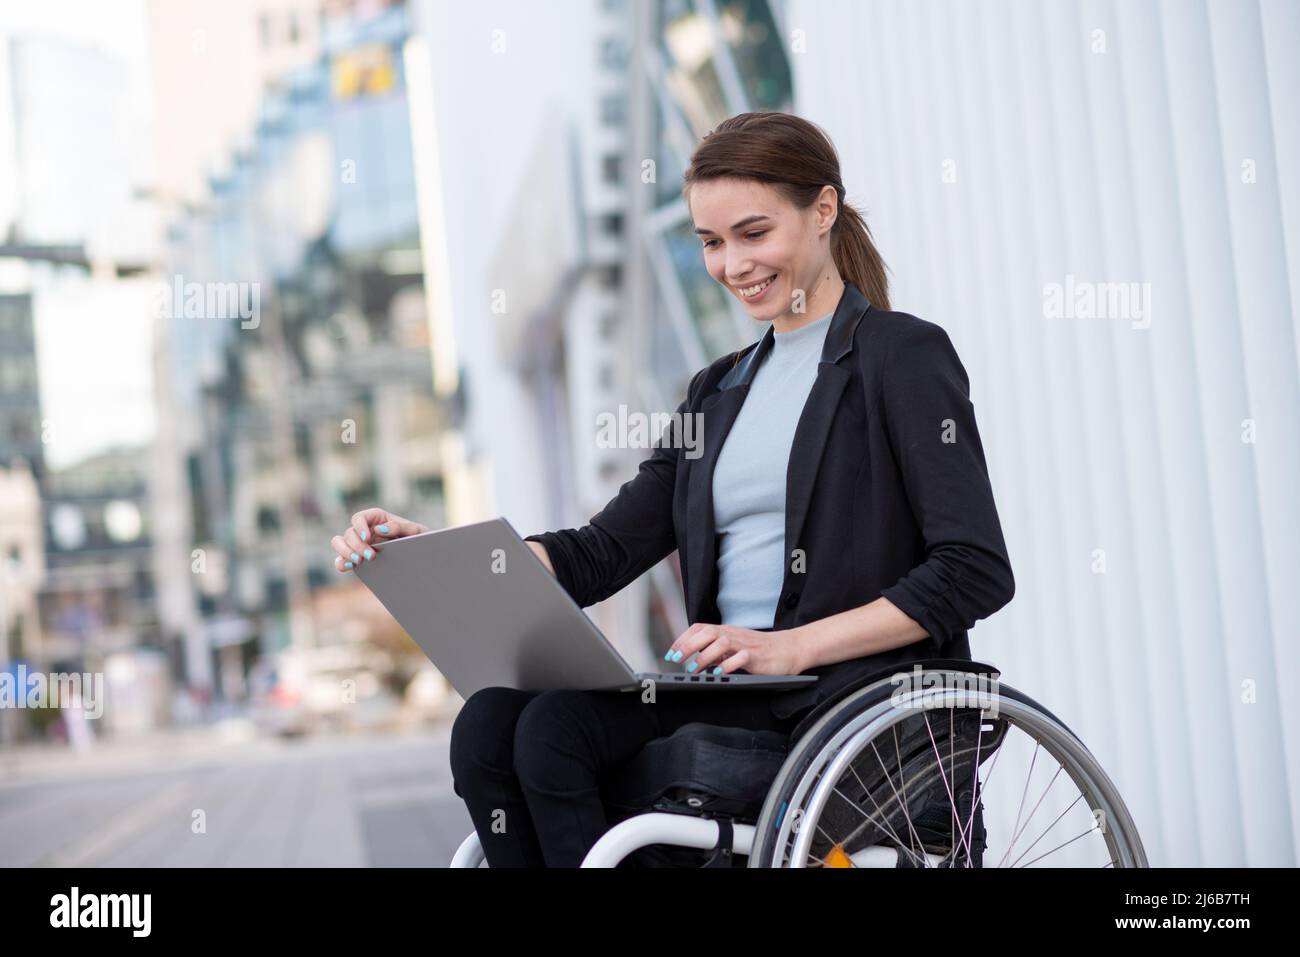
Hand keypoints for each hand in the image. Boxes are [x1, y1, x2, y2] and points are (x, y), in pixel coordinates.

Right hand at [330, 508, 428, 572]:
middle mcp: (365, 530)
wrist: (425, 557)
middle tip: (371, 556)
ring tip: (359, 561)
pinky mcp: (358, 559)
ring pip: (339, 543)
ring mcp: (359, 545)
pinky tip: (351, 566)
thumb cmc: (421, 539)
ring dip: (345, 552)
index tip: (368, 538)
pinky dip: (341, 563)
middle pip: (349, 533)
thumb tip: (379, 529)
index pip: (359, 518)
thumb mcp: (416, 531)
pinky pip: (341, 560)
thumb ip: (399, 527)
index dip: (359, 527)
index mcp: (377, 519)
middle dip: (356, 545)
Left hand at [662, 623, 805, 676]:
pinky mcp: (757, 656)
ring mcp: (745, 644)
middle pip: (707, 633)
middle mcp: (733, 635)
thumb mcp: (734, 648)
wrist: (789, 649)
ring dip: (705, 656)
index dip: (683, 638)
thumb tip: (694, 664)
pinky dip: (728, 665)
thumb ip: (715, 653)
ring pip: (721, 643)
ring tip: (694, 669)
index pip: (700, 628)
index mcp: (726, 631)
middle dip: (689, 646)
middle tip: (677, 659)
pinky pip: (741, 657)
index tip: (671, 652)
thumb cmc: (759, 650)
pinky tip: (719, 673)